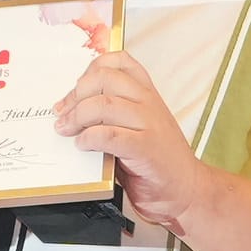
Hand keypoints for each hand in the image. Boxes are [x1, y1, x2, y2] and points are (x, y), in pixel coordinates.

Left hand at [50, 49, 221, 236]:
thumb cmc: (157, 159)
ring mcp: (149, 124)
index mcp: (147, 94)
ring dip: (76, 117)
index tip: (75, 91)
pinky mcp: (145, 149)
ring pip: (103, 104)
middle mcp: (148, 103)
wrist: (187, 188)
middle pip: (104, 79)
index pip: (119, 61)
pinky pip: (108, 135)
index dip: (90, 71)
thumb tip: (72, 108)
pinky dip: (88, 138)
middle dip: (76, 94)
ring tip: (66, 130)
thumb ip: (113, 112)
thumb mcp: (138, 126)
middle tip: (63, 113)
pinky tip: (82, 145)